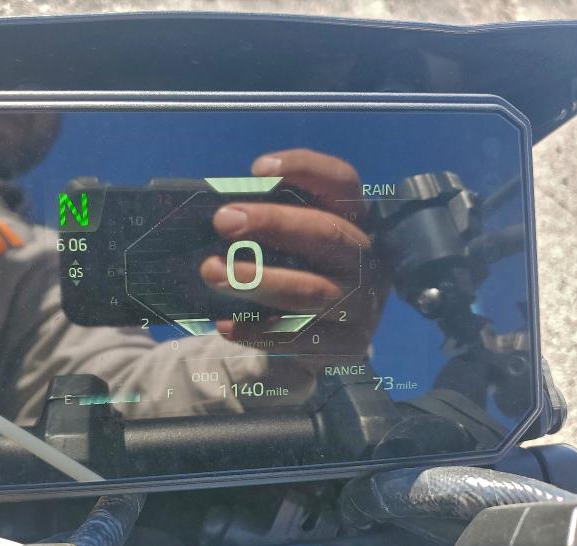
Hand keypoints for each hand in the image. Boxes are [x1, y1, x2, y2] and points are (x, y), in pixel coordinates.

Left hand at [200, 148, 387, 354]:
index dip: (306, 169)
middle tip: (223, 220)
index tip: (257, 169)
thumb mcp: (292, 244)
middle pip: (326, 232)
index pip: (342, 182)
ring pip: (310, 290)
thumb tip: (224, 214)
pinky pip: (298, 339)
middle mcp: (365, 258)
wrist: (322, 340)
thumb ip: (270, 225)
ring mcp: (361, 304)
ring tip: (211, 272)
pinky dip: (257, 331)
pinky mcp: (347, 345)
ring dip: (256, 280)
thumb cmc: (297, 274)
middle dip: (273, 222)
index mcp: (353, 220)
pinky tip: (225, 324)